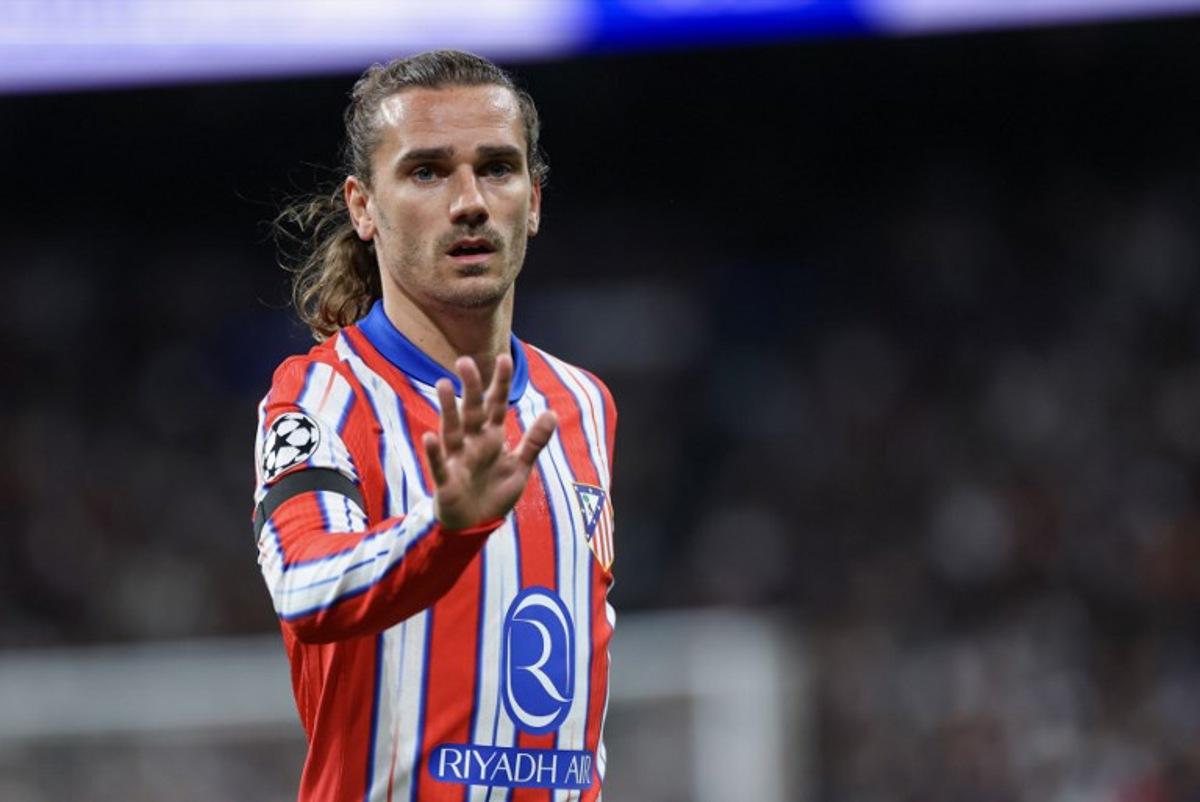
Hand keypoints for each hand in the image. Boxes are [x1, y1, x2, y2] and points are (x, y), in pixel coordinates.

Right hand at [422, 354, 556, 530]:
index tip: (505, 359)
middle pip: (472, 411)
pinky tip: (429, 438)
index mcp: (492, 437)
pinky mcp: (446, 481)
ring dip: (447, 409)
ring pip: (452, 430)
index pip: (496, 405)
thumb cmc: (495, 493)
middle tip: (464, 361)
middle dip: (470, 388)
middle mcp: (473, 443)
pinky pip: (440, 465)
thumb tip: (552, 412)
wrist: (476, 525)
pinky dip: (434, 452)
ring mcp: (458, 460)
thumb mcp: (520, 467)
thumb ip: (534, 441)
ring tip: (442, 385)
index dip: (500, 384)